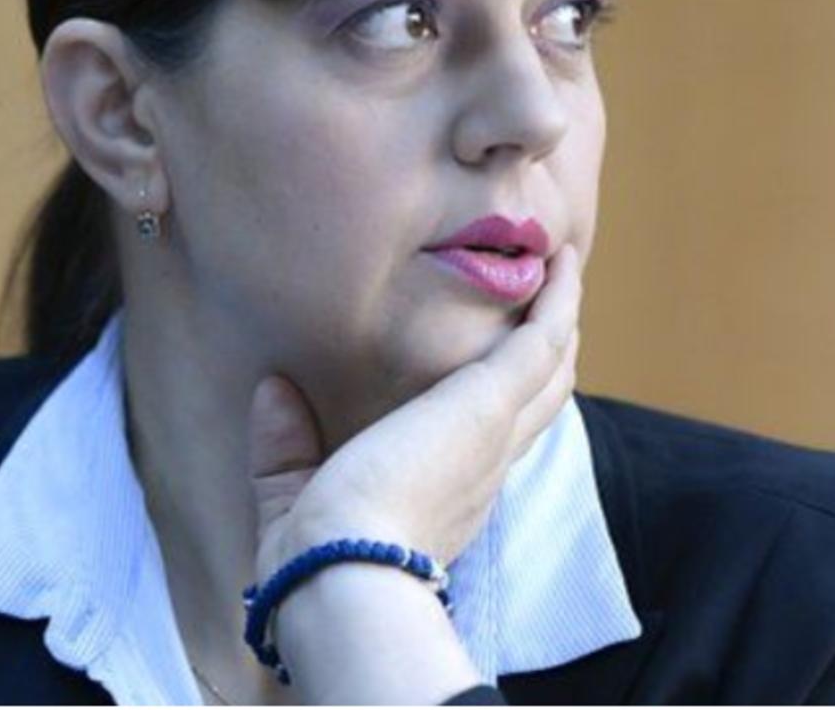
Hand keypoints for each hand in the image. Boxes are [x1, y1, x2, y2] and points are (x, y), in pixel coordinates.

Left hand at [246, 243, 585, 580]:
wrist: (340, 570)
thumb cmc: (315, 555)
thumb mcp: (291, 495)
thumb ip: (283, 446)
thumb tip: (271, 390)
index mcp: (445, 497)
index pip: (489, 445)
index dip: (502, 404)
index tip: (497, 367)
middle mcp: (483, 468)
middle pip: (538, 401)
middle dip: (547, 353)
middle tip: (551, 301)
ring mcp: (494, 433)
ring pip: (551, 369)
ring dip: (560, 319)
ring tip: (563, 271)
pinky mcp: (489, 402)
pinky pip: (542, 339)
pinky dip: (555, 301)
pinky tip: (559, 264)